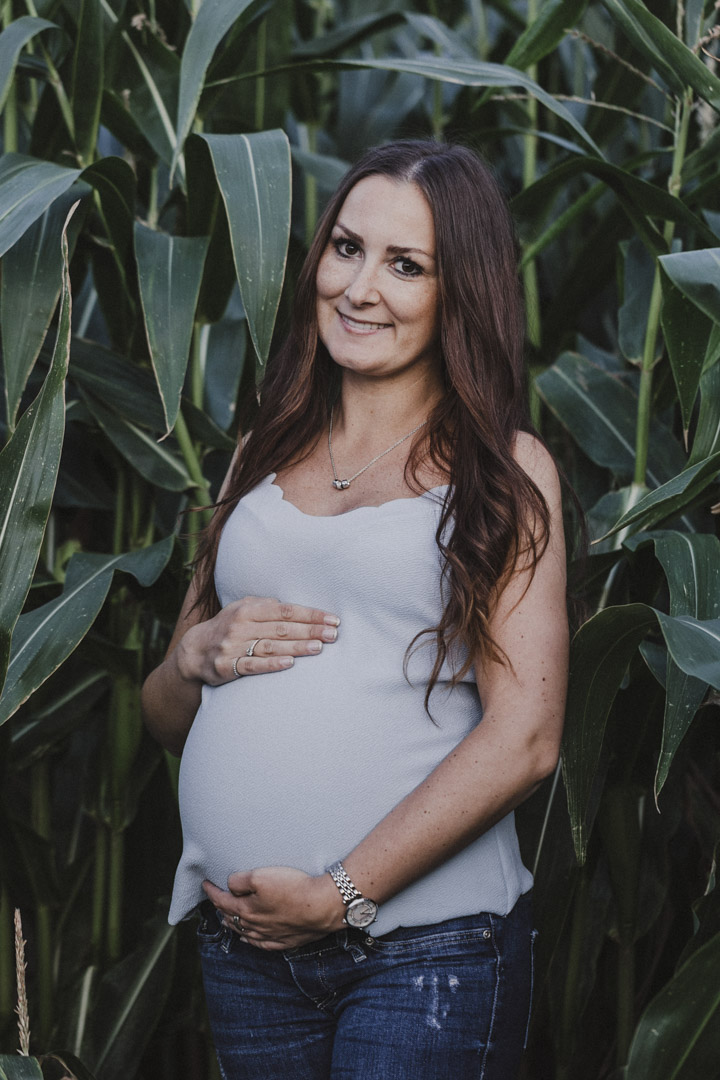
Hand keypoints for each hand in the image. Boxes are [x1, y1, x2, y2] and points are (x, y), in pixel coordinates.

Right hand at [177, 597, 339, 685]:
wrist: (195, 651)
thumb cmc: (228, 627)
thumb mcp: (242, 609)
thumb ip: (266, 605)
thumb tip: (292, 605)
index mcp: (248, 609)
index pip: (285, 610)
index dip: (310, 614)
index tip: (332, 619)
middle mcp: (241, 625)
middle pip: (282, 628)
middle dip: (310, 630)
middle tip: (333, 634)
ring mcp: (233, 646)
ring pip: (271, 646)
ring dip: (297, 647)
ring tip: (319, 648)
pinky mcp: (227, 666)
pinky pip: (252, 665)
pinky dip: (271, 664)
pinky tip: (290, 664)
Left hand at [202, 866, 344, 949]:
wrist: (322, 906)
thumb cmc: (292, 888)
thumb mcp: (260, 876)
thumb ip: (240, 881)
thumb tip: (229, 886)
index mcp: (246, 910)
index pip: (222, 902)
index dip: (212, 892)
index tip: (205, 883)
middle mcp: (255, 926)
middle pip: (232, 919)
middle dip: (221, 909)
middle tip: (215, 900)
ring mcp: (271, 935)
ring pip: (245, 933)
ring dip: (234, 925)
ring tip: (227, 920)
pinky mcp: (286, 940)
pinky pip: (262, 943)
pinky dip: (251, 940)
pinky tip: (250, 939)